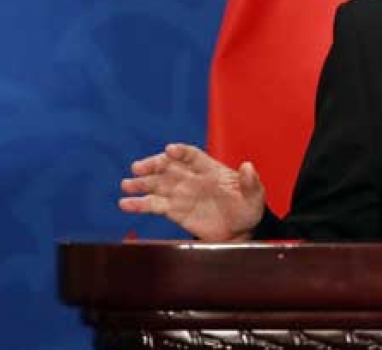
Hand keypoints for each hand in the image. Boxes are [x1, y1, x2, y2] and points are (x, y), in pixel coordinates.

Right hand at [119, 143, 265, 241]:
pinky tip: (126, 203)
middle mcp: (192, 178)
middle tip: (138, 167)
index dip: (181, 152)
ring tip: (127, 184)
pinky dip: (140, 204)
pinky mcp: (174, 210)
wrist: (240, 231)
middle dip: (153, 165)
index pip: (192, 155)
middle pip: (168, 167)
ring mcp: (181, 193)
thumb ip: (251, 182)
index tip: (169, 150)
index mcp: (211, 169)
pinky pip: (154, 204)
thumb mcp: (255, 196)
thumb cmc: (248, 209)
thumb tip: (248, 166)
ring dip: (142, 183)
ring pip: (157, 184)